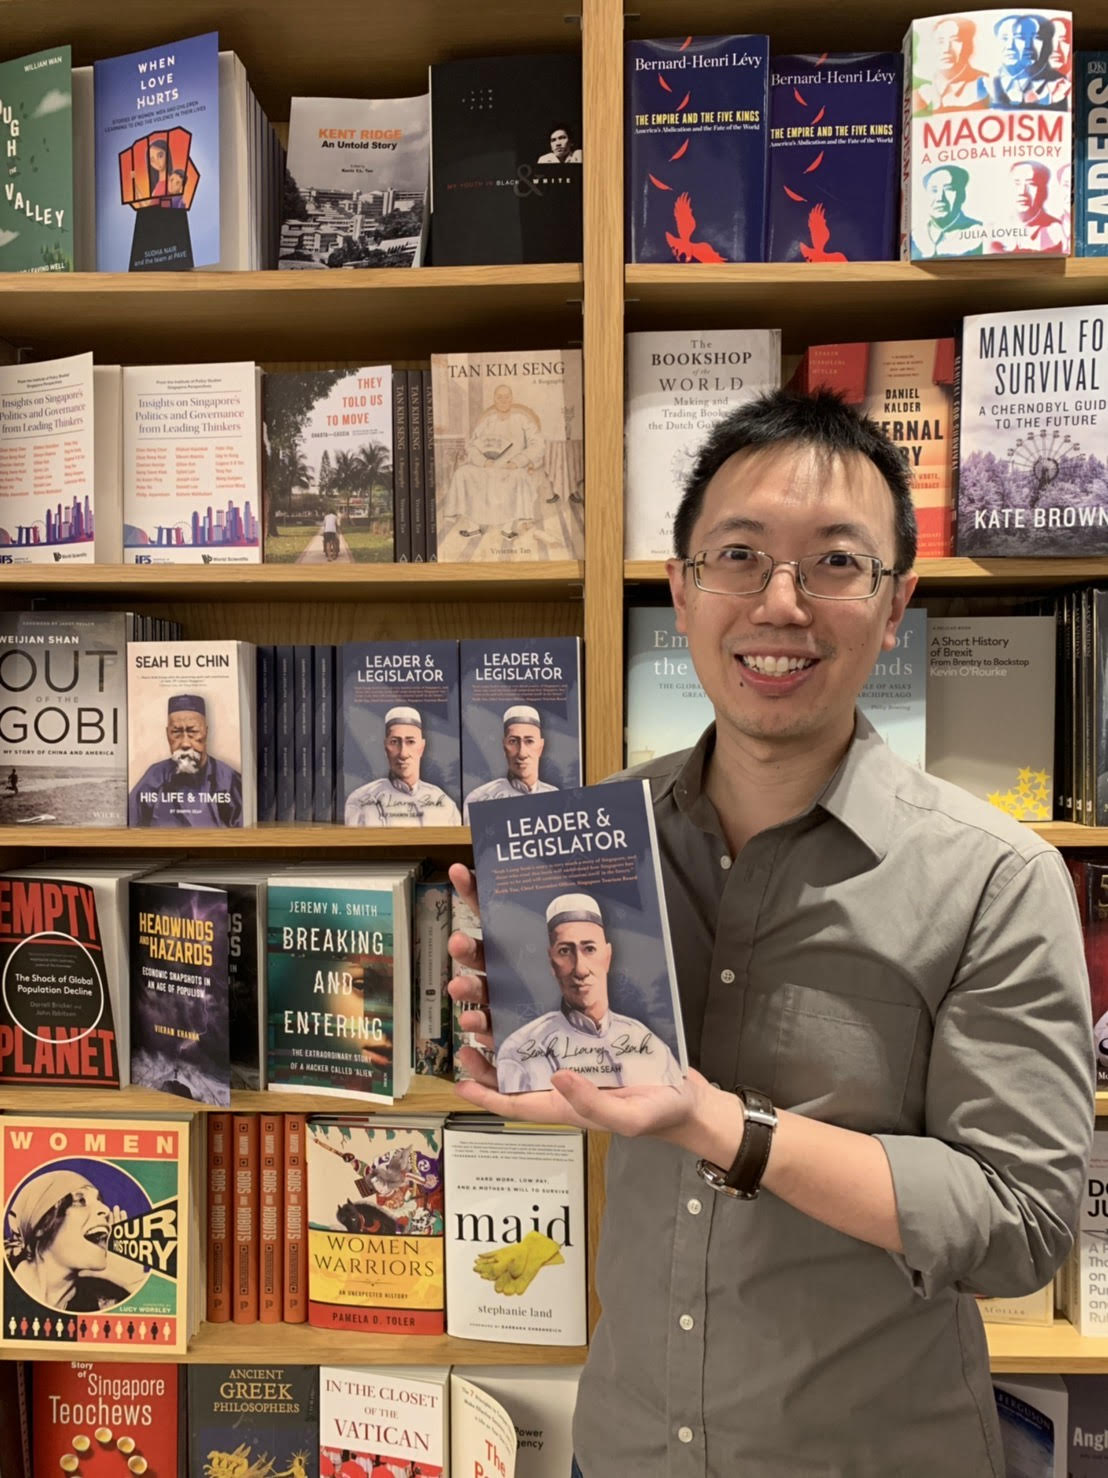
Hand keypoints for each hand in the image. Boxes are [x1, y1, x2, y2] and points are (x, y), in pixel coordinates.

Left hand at [446, 862, 713, 1141]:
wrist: (685, 1094)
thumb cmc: (657, 1111)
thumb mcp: (629, 1117)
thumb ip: (593, 1103)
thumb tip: (557, 1076)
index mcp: (558, 1097)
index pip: (512, 1098)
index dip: (483, 1090)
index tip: (460, 1079)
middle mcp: (555, 1068)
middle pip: (506, 1045)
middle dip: (478, 1019)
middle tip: (459, 989)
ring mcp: (568, 1045)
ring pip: (518, 1017)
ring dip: (491, 995)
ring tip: (470, 972)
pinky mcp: (583, 1024)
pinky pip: (549, 1002)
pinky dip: (531, 984)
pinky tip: (515, 966)